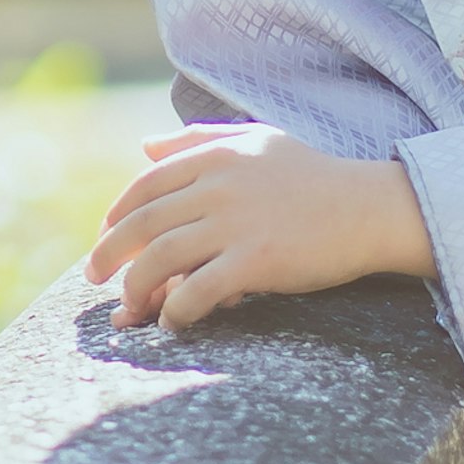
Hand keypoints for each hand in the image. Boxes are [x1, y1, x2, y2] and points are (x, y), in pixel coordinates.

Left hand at [85, 119, 434, 331]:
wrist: (369, 208)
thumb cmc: (313, 176)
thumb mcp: (257, 141)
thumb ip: (198, 141)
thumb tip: (145, 147)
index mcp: (215, 156)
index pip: (145, 187)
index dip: (117, 216)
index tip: (107, 240)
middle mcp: (218, 185)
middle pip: (142, 224)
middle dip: (109, 255)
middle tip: (94, 279)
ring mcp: (236, 223)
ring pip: (160, 259)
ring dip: (135, 289)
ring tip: (129, 310)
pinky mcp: (256, 261)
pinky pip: (197, 291)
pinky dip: (175, 311)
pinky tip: (171, 323)